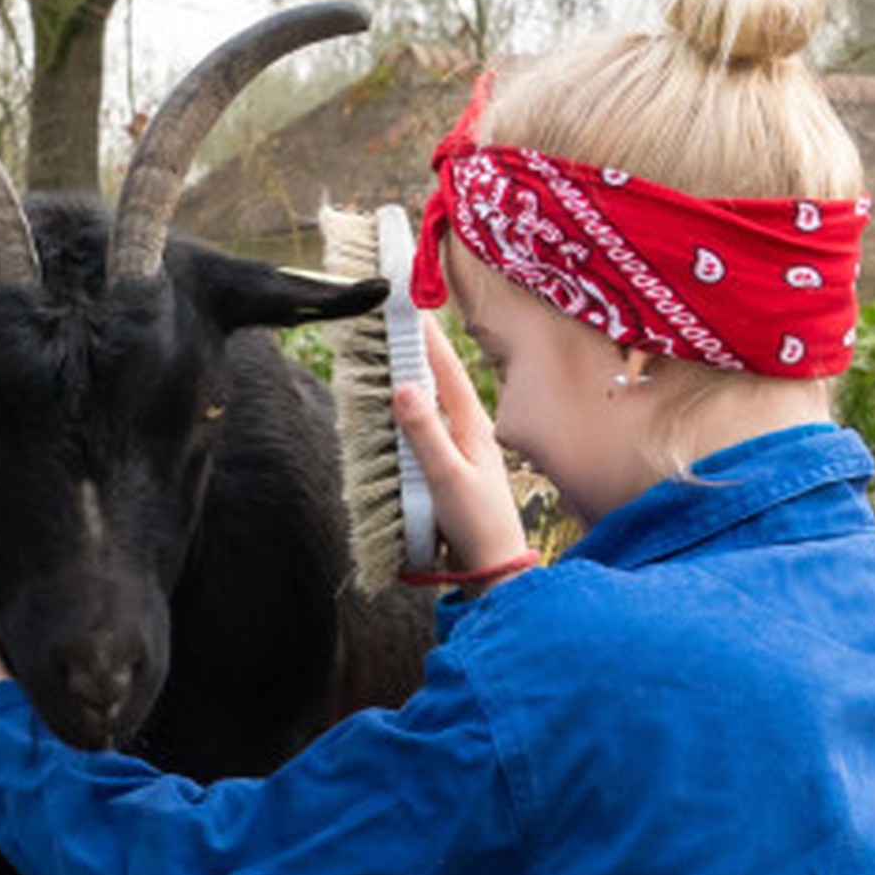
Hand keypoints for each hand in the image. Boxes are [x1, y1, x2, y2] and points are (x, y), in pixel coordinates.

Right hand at [392, 322, 530, 581]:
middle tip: (387, 324)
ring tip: (382, 356)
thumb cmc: (477, 525)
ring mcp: (456, 449)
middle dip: (412, 351)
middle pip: (435, 380)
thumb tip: (403, 387)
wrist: (491, 568)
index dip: (427, 337)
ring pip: (427, 404)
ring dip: (405, 379)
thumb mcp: (448, 476)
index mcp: (472, 425)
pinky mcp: (444, 468)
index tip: (407, 307)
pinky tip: (387, 411)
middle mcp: (466, 431)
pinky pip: (420, 430)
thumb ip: (425, 433)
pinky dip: (402, 414)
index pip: (445, 369)